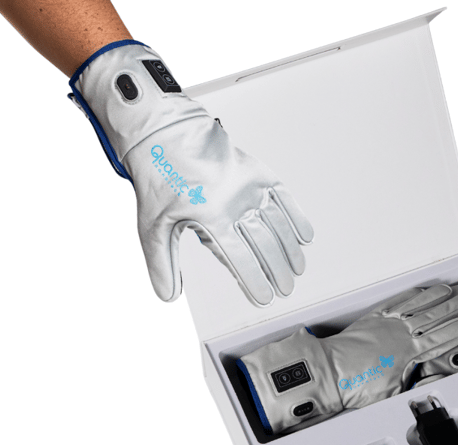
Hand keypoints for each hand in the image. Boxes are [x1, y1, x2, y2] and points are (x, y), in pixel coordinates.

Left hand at [70, 41, 313, 304]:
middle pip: (264, 244)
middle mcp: (234, 200)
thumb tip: (168, 295)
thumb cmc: (158, 179)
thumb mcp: (152, 225)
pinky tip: (305, 235)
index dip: (254, 280)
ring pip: (278, 224)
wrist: (164, 134)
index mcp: (210, 215)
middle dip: (277, 271)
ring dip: (290, 250)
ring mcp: (249, 184)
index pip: (239, 257)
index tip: (264, 297)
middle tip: (285, 289)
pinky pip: (283, 197)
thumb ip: (162, 263)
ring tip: (297, 270)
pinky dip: (297, 217)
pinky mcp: (257, 171)